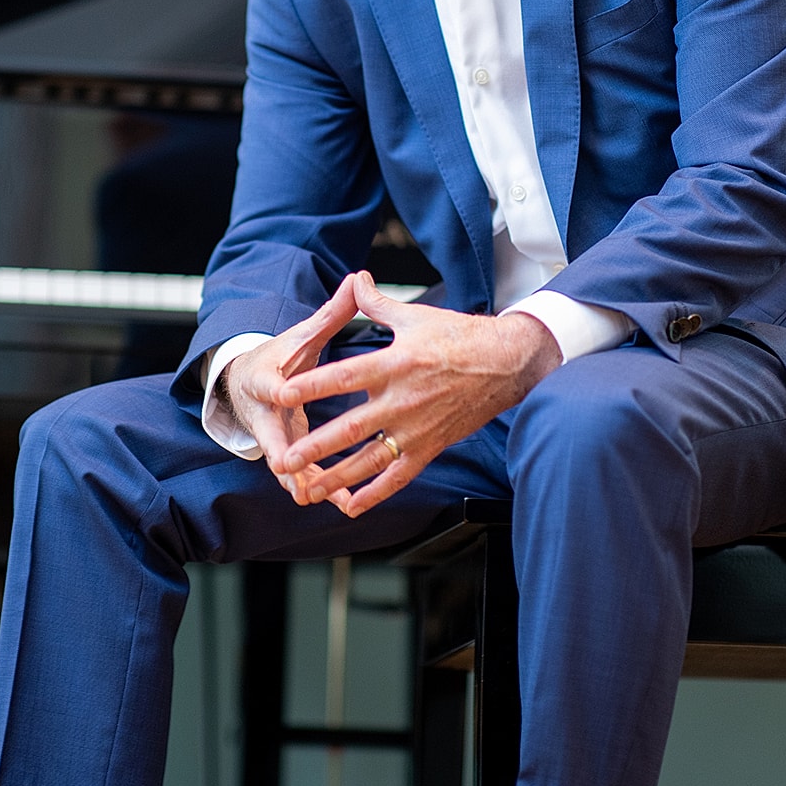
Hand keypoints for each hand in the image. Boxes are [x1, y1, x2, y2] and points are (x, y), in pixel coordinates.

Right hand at [223, 275, 359, 508]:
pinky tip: (345, 501)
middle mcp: (265, 413)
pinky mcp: (287, 455)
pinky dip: (320, 486)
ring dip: (304, 480)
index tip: (282, 397)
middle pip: (271, 436)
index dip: (276, 390)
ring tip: (324, 497)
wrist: (249, 381)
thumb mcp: (303, 334)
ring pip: (286, 465)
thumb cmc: (282, 356)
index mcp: (267, 378)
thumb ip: (332, 312)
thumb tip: (357, 278)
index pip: (270, 383)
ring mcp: (273, 438)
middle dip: (282, 453)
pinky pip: (302, 475)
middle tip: (291, 469)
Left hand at [272, 272, 561, 516]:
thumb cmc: (459, 336)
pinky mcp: (430, 447)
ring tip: (308, 489)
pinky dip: (375, 493)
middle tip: (285, 462)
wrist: (504, 364)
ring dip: (338, 477)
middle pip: (351, 428)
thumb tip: (355, 279)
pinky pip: (399, 476)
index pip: (344, 376)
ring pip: (370, 459)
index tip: (281, 395)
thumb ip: (377, 304)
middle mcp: (402, 400)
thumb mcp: (415, 315)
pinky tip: (351, 506)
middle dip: (315, 446)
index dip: (312, 385)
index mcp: (395, 363)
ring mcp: (416, 428)